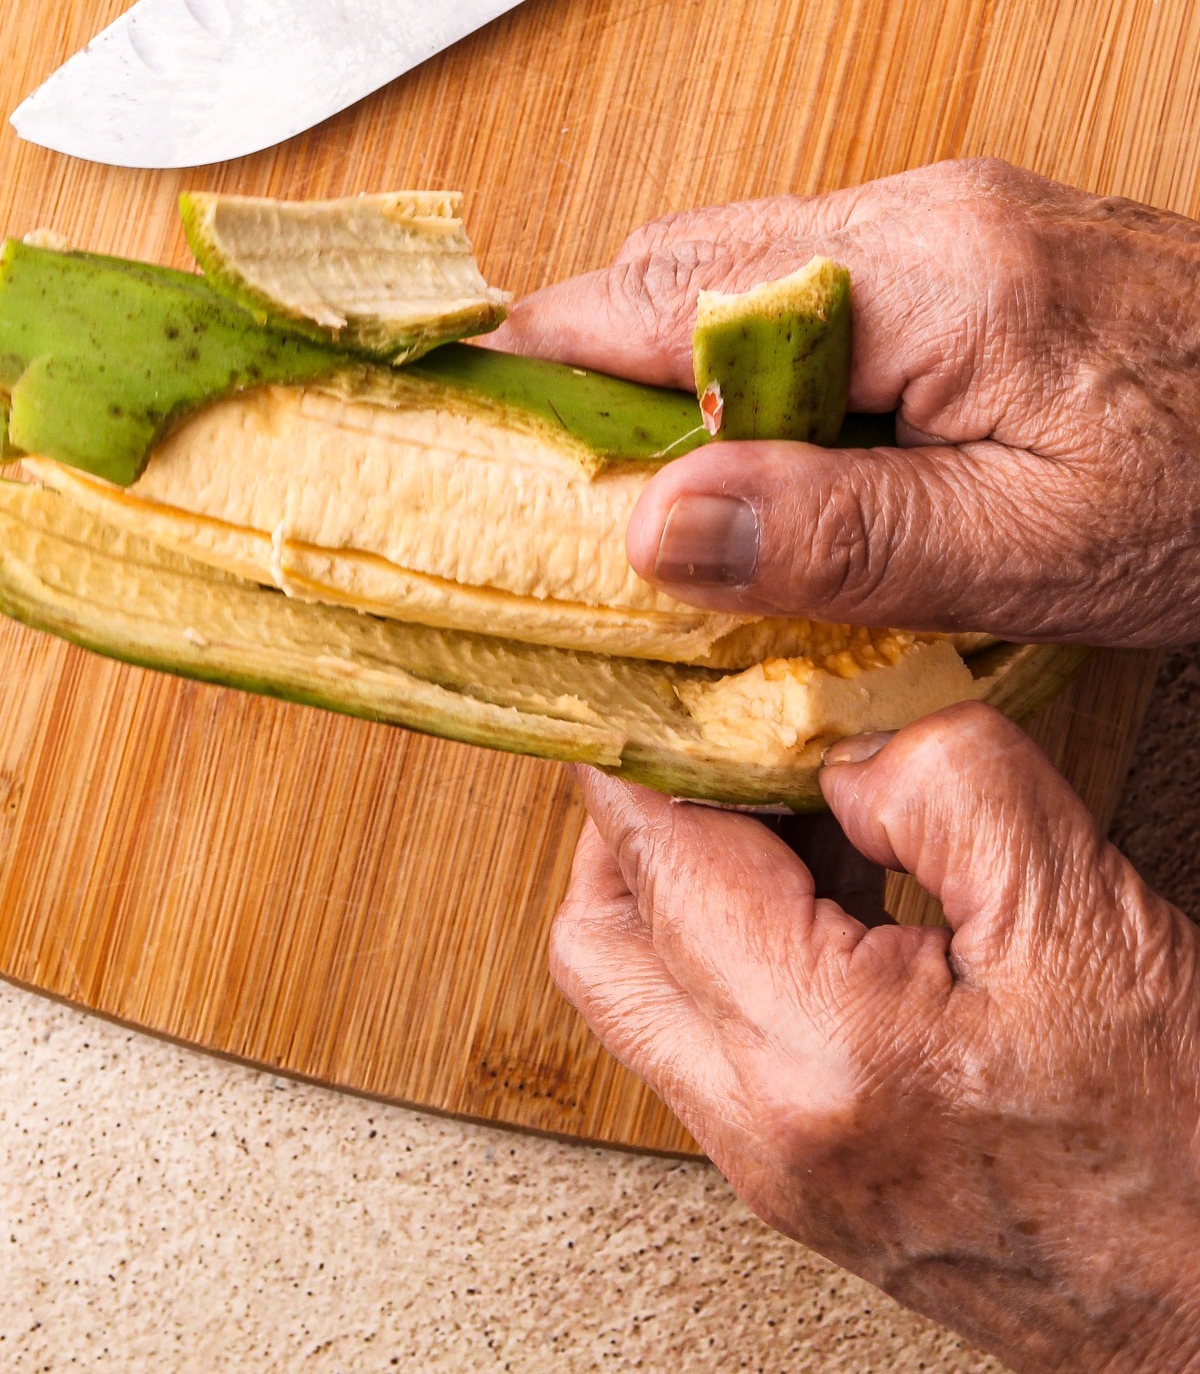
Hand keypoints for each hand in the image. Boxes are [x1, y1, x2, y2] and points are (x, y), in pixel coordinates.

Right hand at [492, 161, 1199, 645]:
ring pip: (748, 276)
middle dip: (603, 367)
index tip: (462, 404)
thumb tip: (657, 527)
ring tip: (663, 495)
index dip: (548, 354)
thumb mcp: (1034, 547)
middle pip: (691, 266)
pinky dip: (760, 368)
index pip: (671, 294)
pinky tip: (778, 457)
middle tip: (556, 483)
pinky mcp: (976, 255)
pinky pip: (818, 291)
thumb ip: (840, 532)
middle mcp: (925, 217)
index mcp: (926, 273)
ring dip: (684, 374)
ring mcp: (952, 224)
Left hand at [553, 704, 1199, 1373]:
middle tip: (715, 749)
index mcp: (820, 1056)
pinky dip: (732, 946)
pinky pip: (709, 1038)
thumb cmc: (1182, 1153)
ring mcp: (772, 1168)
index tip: (669, 683)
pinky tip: (830, 890)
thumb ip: (948, 783)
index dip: (650, 751)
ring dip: (684, 883)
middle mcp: (763, 1130)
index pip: (657, 865)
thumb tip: (842, 739)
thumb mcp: (1084, 917)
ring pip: (642, 996)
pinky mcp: (799, 1180)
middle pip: (597, 946)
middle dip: (632, 825)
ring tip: (792, 810)